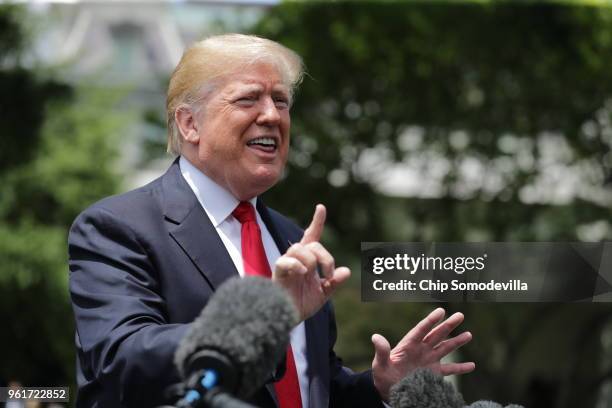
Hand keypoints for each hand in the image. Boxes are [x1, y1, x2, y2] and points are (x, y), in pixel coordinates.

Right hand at [273, 204, 350, 320]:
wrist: (288, 319)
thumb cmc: (302, 304)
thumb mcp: (324, 294)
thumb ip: (334, 282)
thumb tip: (347, 271)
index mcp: (308, 260)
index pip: (312, 236)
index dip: (316, 222)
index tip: (321, 207)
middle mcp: (297, 259)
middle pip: (311, 244)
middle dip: (325, 257)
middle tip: (329, 274)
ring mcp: (286, 266)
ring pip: (297, 248)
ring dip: (311, 260)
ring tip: (313, 275)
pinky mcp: (277, 274)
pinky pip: (283, 262)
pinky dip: (295, 265)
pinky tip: (303, 273)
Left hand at [371, 308, 474, 400]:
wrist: (388, 389)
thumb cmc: (382, 375)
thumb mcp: (380, 364)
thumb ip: (381, 351)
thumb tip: (375, 336)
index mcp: (409, 345)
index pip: (421, 330)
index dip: (431, 321)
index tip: (441, 311)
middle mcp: (421, 349)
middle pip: (437, 334)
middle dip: (448, 325)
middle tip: (460, 315)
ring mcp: (428, 360)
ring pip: (445, 348)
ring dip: (457, 342)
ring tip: (469, 334)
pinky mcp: (433, 373)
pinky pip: (449, 370)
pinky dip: (461, 368)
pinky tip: (472, 365)